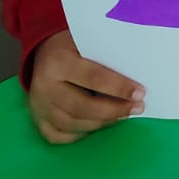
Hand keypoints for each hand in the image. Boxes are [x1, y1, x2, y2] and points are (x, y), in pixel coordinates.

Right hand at [27, 30, 143, 143]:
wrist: (45, 50)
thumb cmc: (74, 45)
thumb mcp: (89, 42)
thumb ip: (107, 58)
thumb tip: (137, 76)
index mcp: (58, 62)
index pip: (94, 77)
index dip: (119, 88)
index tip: (141, 94)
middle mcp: (44, 86)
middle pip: (82, 107)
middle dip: (114, 110)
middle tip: (137, 108)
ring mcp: (38, 106)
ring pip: (72, 124)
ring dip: (102, 123)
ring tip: (123, 116)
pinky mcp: (37, 119)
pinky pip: (59, 135)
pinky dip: (80, 134)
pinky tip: (98, 124)